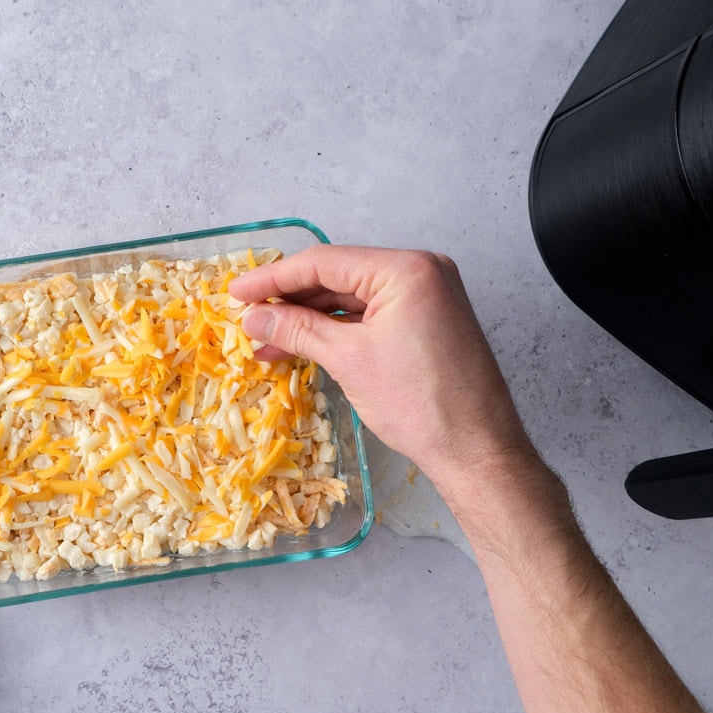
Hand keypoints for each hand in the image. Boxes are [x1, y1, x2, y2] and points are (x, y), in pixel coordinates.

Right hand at [229, 245, 536, 495]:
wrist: (476, 450)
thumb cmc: (423, 405)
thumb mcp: (348, 360)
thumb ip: (297, 329)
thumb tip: (255, 317)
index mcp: (407, 270)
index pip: (324, 262)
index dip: (273, 278)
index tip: (236, 292)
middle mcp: (420, 273)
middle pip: (337, 276)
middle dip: (289, 299)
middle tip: (247, 316)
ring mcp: (426, 298)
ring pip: (350, 299)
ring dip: (307, 318)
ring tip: (265, 338)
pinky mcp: (425, 323)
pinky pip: (369, 317)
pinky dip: (335, 330)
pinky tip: (300, 345)